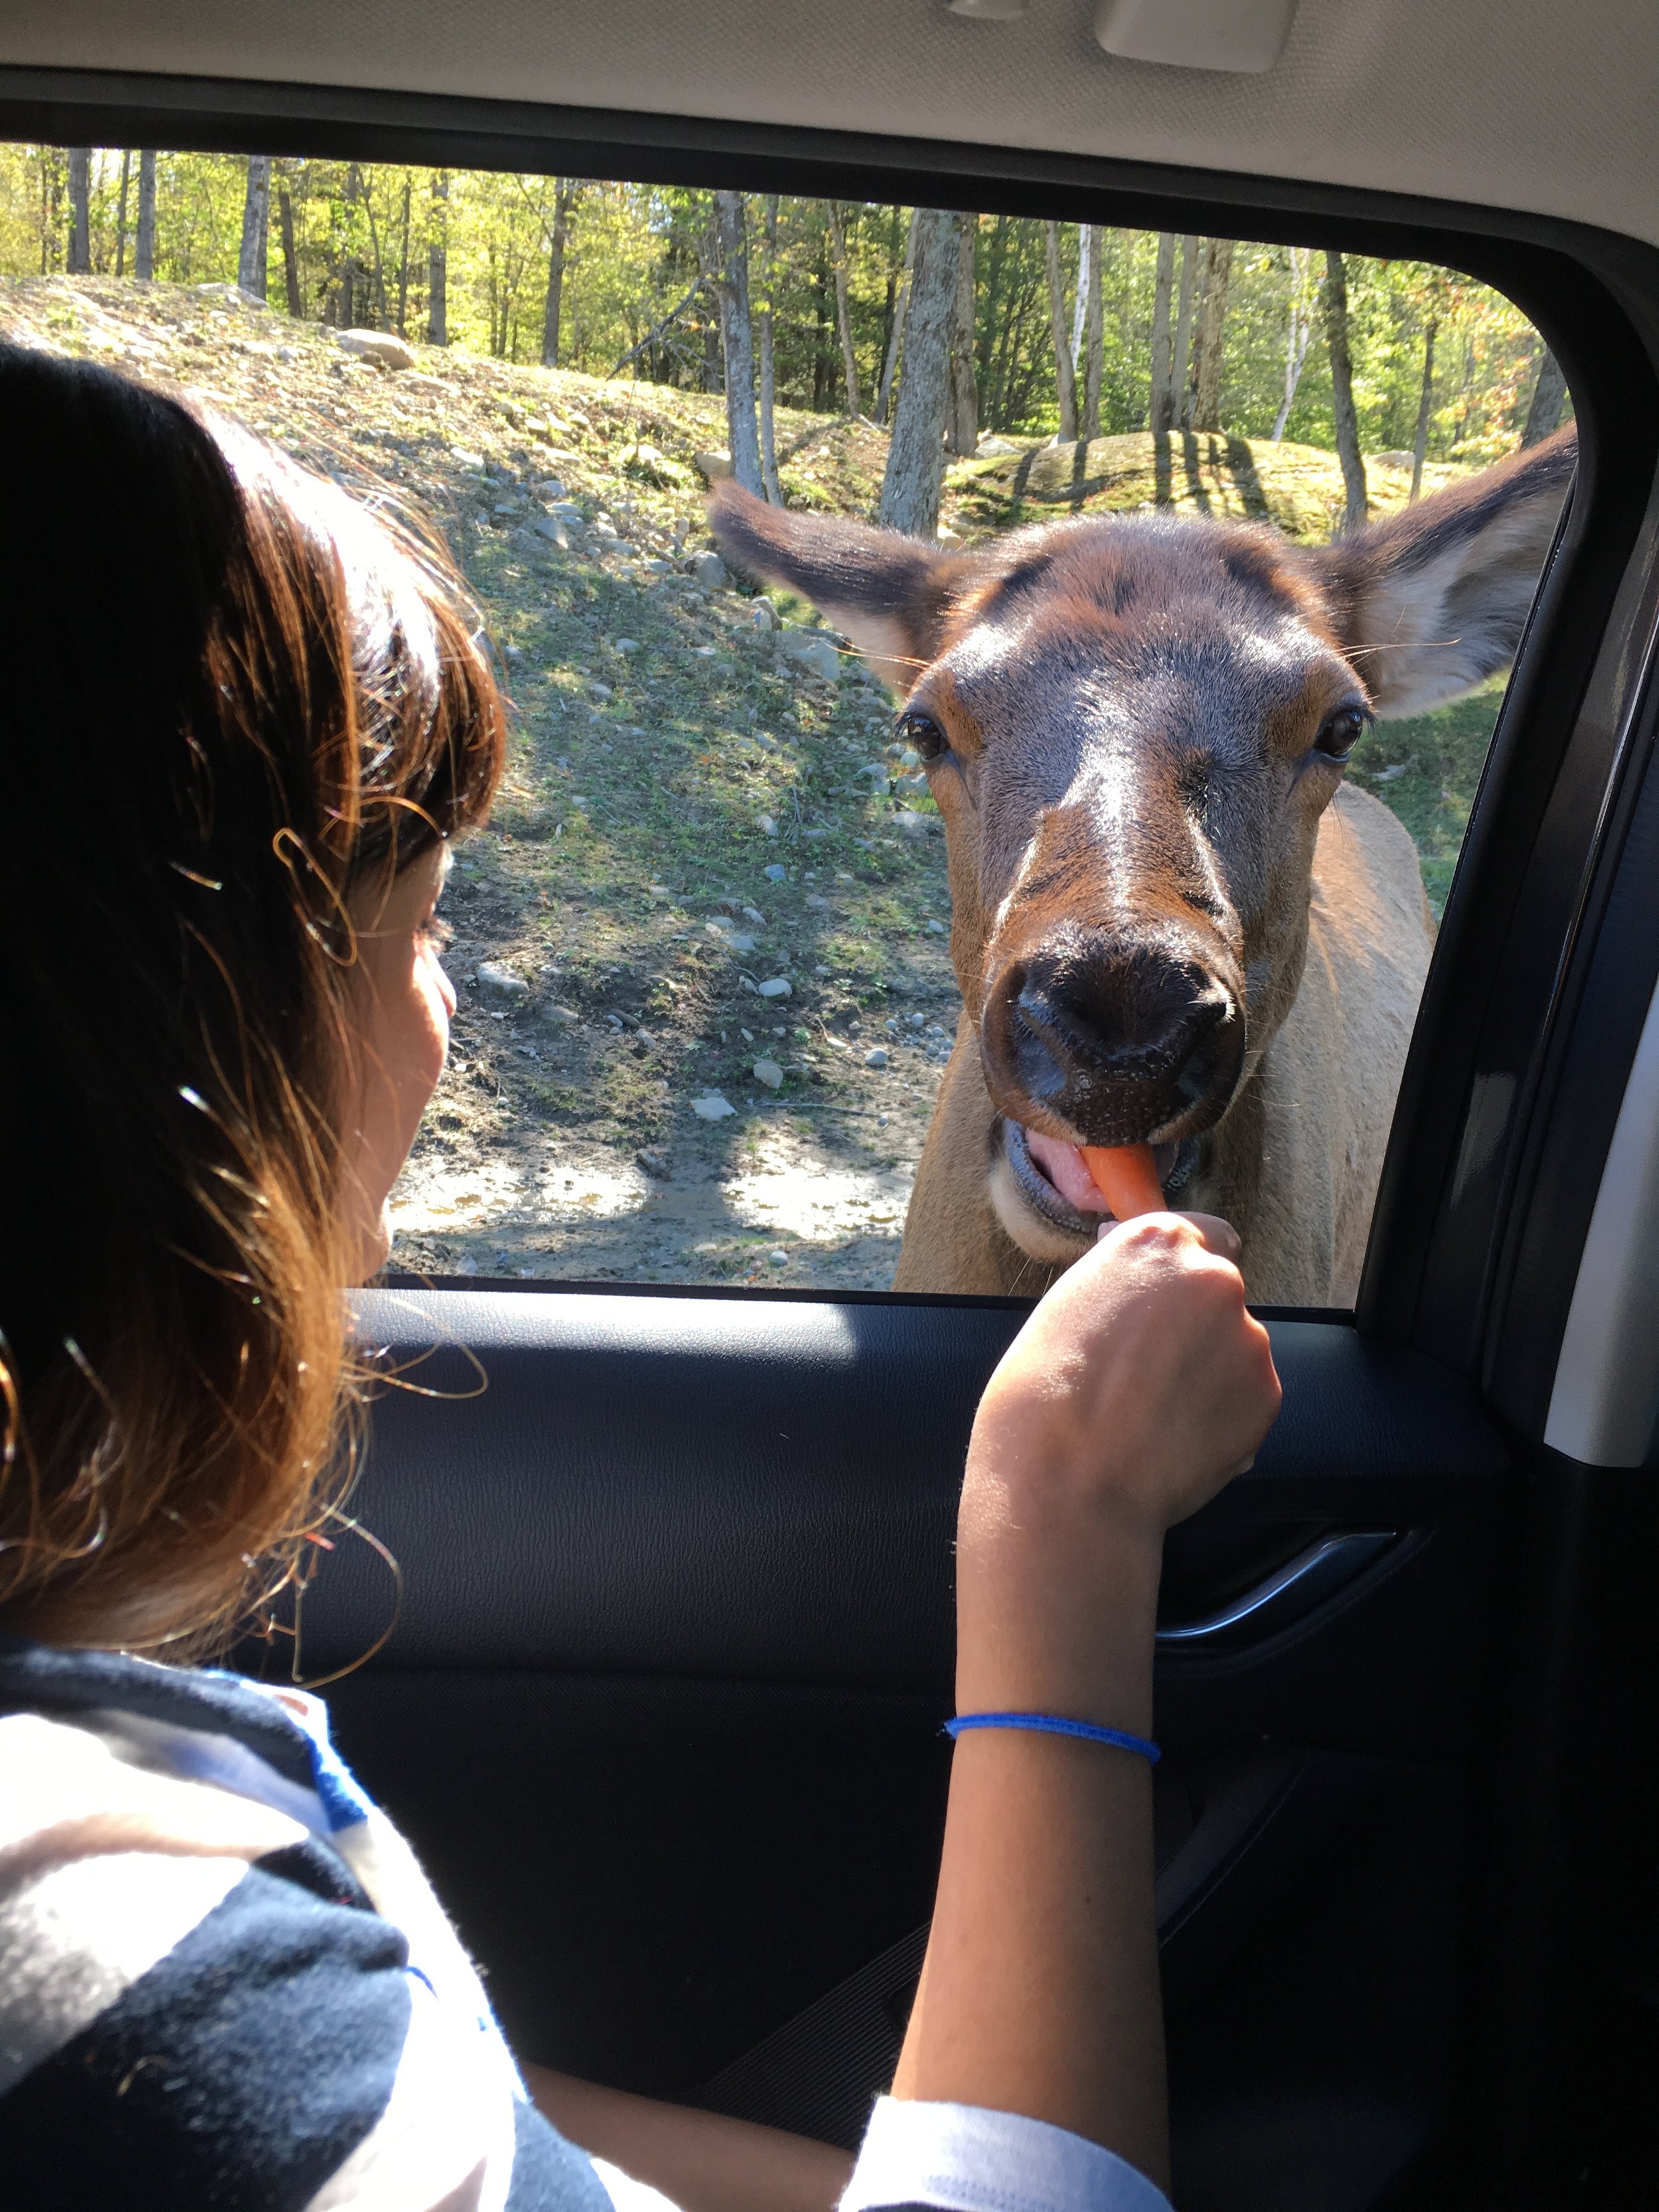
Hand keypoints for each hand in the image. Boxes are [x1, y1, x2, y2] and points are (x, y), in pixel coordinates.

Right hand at [955, 1211, 1280, 1717]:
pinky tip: (1174, 1437)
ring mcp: (1248, 1339)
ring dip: (1209, 1371)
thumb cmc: (1044, 1395)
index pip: (1203, 1233)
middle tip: (1147, 1371)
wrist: (1067, 1479)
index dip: (1183, 1272)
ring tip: (1154, 1413)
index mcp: (1158, 1244)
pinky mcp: (1265, 1397)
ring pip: (1235, 1348)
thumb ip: (1121, 1282)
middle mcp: (1214, 1279)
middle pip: (1219, 1293)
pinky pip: (1246, 1397)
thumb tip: (1146, 1286)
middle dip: (1194, 1325)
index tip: (1167, 1298)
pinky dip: (1221, 1414)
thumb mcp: (1068, 1304)